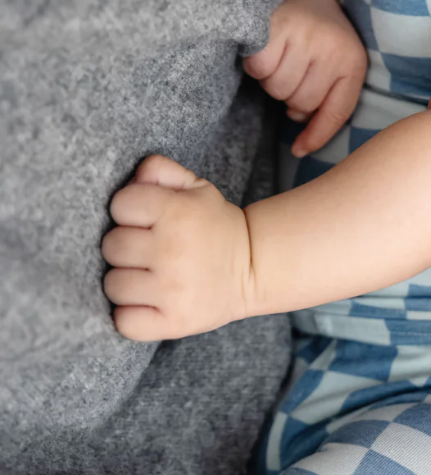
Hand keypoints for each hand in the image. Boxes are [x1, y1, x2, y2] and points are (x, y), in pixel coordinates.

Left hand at [102, 154, 254, 340]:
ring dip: (126, 280)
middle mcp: (173, 250)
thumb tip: (134, 175)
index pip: (121, 204)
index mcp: (178, 212)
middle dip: (126, 245)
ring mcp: (172, 290)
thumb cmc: (217, 225)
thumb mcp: (198, 188)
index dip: (130, 208)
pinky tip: (148, 301)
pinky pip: (124, 321)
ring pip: (113, 284)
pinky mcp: (173, 322)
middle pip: (111, 246)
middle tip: (148, 248)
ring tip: (148, 275)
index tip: (146, 217)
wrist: (254, 266)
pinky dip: (131, 314)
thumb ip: (163, 172)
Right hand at [244, 0, 365, 156]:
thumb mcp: (333, 63)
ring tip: (279, 54)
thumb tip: (302, 142)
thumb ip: (326, 97)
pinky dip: (256, 64)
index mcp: (353, 61)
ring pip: (278, 89)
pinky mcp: (277, 28)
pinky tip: (265, 46)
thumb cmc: (314, 34)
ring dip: (272, 79)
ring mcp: (306, 37)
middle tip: (290, 69)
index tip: (300, 150)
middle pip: (301, 104)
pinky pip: (260, 69)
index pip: (338, 111)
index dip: (318, 135)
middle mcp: (333, 49)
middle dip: (290, 95)